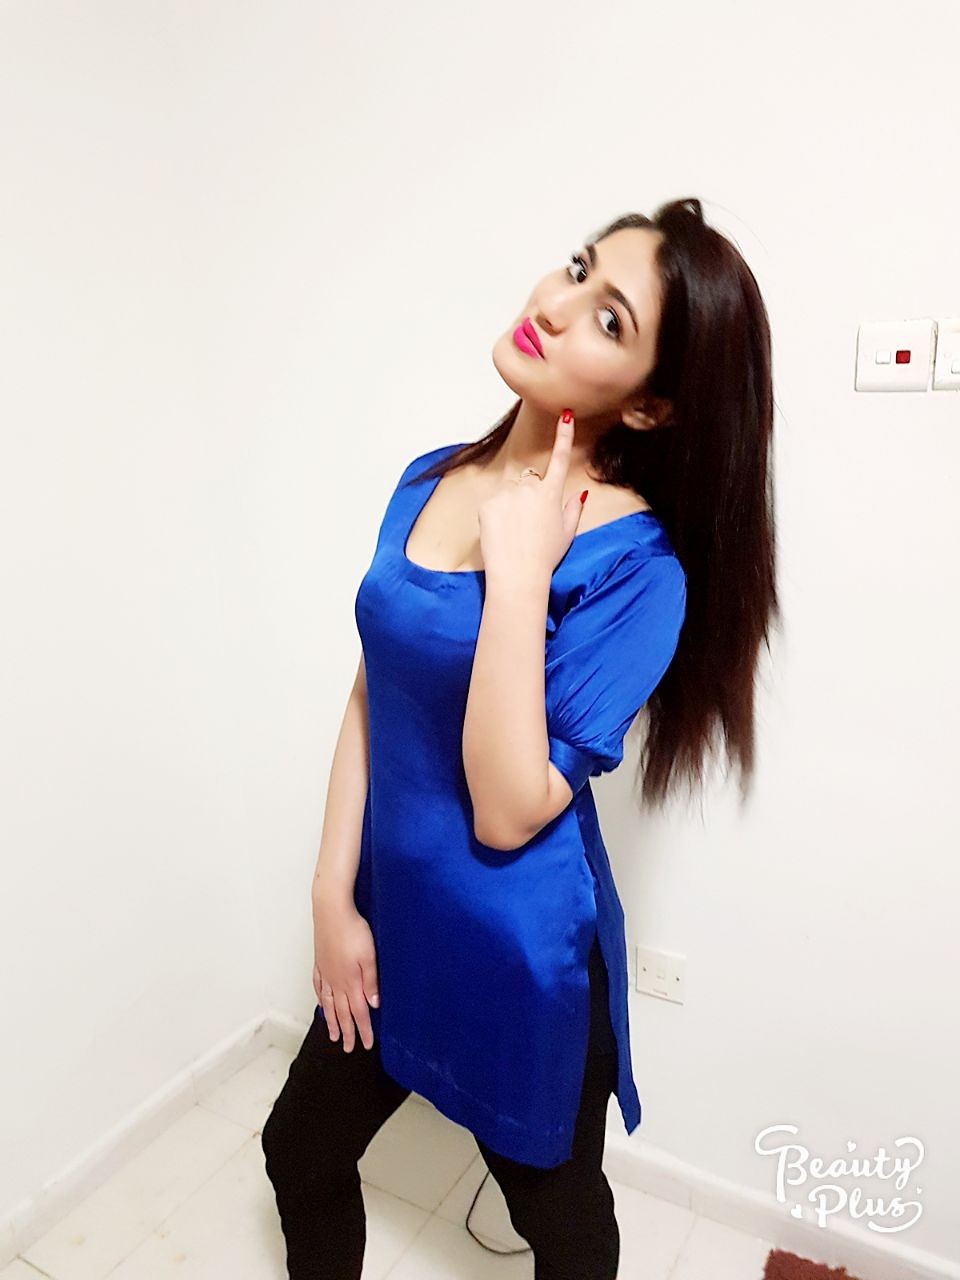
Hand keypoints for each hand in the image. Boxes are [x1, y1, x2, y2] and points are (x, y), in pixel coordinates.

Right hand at [312, 898, 379, 1051]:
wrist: (331, 911)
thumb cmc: (353, 930)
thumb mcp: (369, 956)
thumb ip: (371, 981)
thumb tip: (374, 1004)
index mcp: (350, 981)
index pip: (358, 1012)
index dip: (363, 1030)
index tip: (366, 1045)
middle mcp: (336, 981)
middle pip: (342, 1013)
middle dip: (347, 1032)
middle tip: (349, 1048)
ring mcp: (325, 973)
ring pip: (328, 1004)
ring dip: (331, 1021)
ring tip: (333, 1035)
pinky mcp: (320, 963)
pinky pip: (319, 987)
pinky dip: (320, 1000)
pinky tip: (321, 1005)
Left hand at [478, 412, 585, 582]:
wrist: (518, 574)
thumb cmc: (545, 558)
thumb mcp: (567, 534)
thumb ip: (573, 510)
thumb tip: (580, 494)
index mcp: (552, 494)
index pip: (560, 459)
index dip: (564, 436)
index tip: (566, 415)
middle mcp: (530, 487)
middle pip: (529, 482)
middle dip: (529, 496)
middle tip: (529, 525)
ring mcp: (508, 493)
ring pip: (510, 492)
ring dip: (511, 505)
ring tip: (514, 533)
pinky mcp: (488, 502)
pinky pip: (493, 502)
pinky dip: (495, 514)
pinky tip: (501, 533)